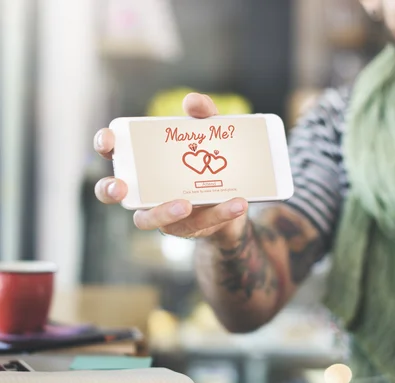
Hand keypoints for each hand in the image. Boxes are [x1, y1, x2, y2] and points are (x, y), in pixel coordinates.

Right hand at [93, 93, 246, 245]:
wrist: (236, 194)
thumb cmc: (209, 158)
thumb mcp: (211, 133)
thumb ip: (204, 114)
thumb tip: (192, 101)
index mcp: (142, 161)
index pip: (113, 151)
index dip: (104, 144)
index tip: (109, 140)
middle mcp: (142, 188)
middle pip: (111, 192)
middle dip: (110, 189)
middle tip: (121, 187)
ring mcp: (161, 211)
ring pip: (147, 219)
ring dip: (162, 212)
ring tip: (187, 204)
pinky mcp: (186, 227)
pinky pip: (197, 224)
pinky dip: (219, 213)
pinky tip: (236, 203)